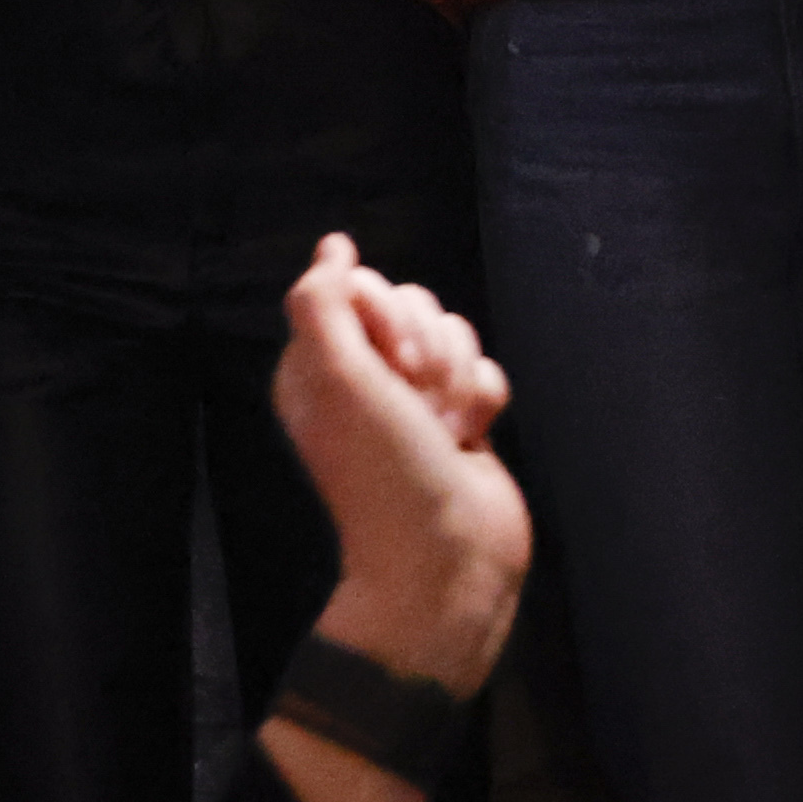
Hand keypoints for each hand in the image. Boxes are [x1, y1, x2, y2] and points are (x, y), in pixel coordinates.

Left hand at [273, 234, 528, 693]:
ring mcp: (413, 399)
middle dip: (428, 346)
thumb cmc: (385, 470)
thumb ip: (323, 301)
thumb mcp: (337, 378)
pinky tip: (471, 437)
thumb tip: (333, 245)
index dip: (385, 313)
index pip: (357, 285)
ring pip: (453, 333)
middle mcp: (362, 378)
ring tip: (444, 428)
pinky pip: (483, 369)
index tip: (390, 363)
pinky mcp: (460, 418)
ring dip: (456, 377)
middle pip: (411, 303)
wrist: (448, 556)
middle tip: (417, 402)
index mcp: (318, 366)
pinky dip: (482, 399)